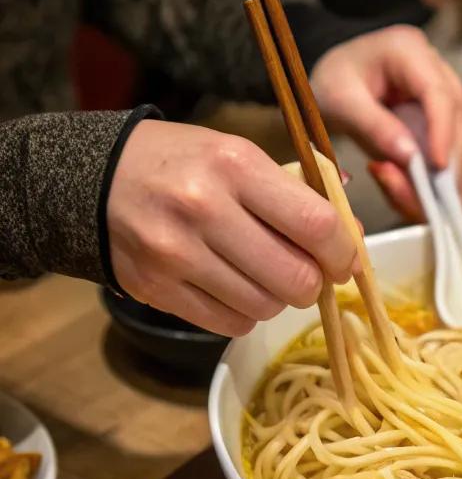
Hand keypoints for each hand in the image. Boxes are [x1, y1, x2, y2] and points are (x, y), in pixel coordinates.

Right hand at [107, 121, 356, 336]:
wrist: (95, 178)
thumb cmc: (181, 163)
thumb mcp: (237, 154)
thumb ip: (294, 191)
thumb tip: (349, 233)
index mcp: (235, 166)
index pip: (316, 224)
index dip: (343, 251)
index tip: (345, 258)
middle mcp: (206, 210)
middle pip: (295, 278)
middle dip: (314, 282)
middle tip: (309, 272)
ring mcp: (177, 254)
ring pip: (265, 307)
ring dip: (277, 299)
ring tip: (265, 275)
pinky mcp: (157, 289)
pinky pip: (229, 324)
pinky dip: (244, 313)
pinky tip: (235, 288)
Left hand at [310, 27, 461, 220]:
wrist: (334, 78)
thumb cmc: (334, 80)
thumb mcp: (340, 100)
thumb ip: (373, 126)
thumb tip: (410, 158)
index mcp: (409, 49)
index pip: (439, 93)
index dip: (443, 132)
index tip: (437, 167)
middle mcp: (436, 70)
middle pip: (457, 121)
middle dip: (444, 166)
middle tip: (420, 199)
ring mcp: (443, 96)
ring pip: (457, 142)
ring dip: (439, 179)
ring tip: (406, 200)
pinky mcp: (441, 121)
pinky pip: (446, 155)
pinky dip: (432, 182)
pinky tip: (411, 198)